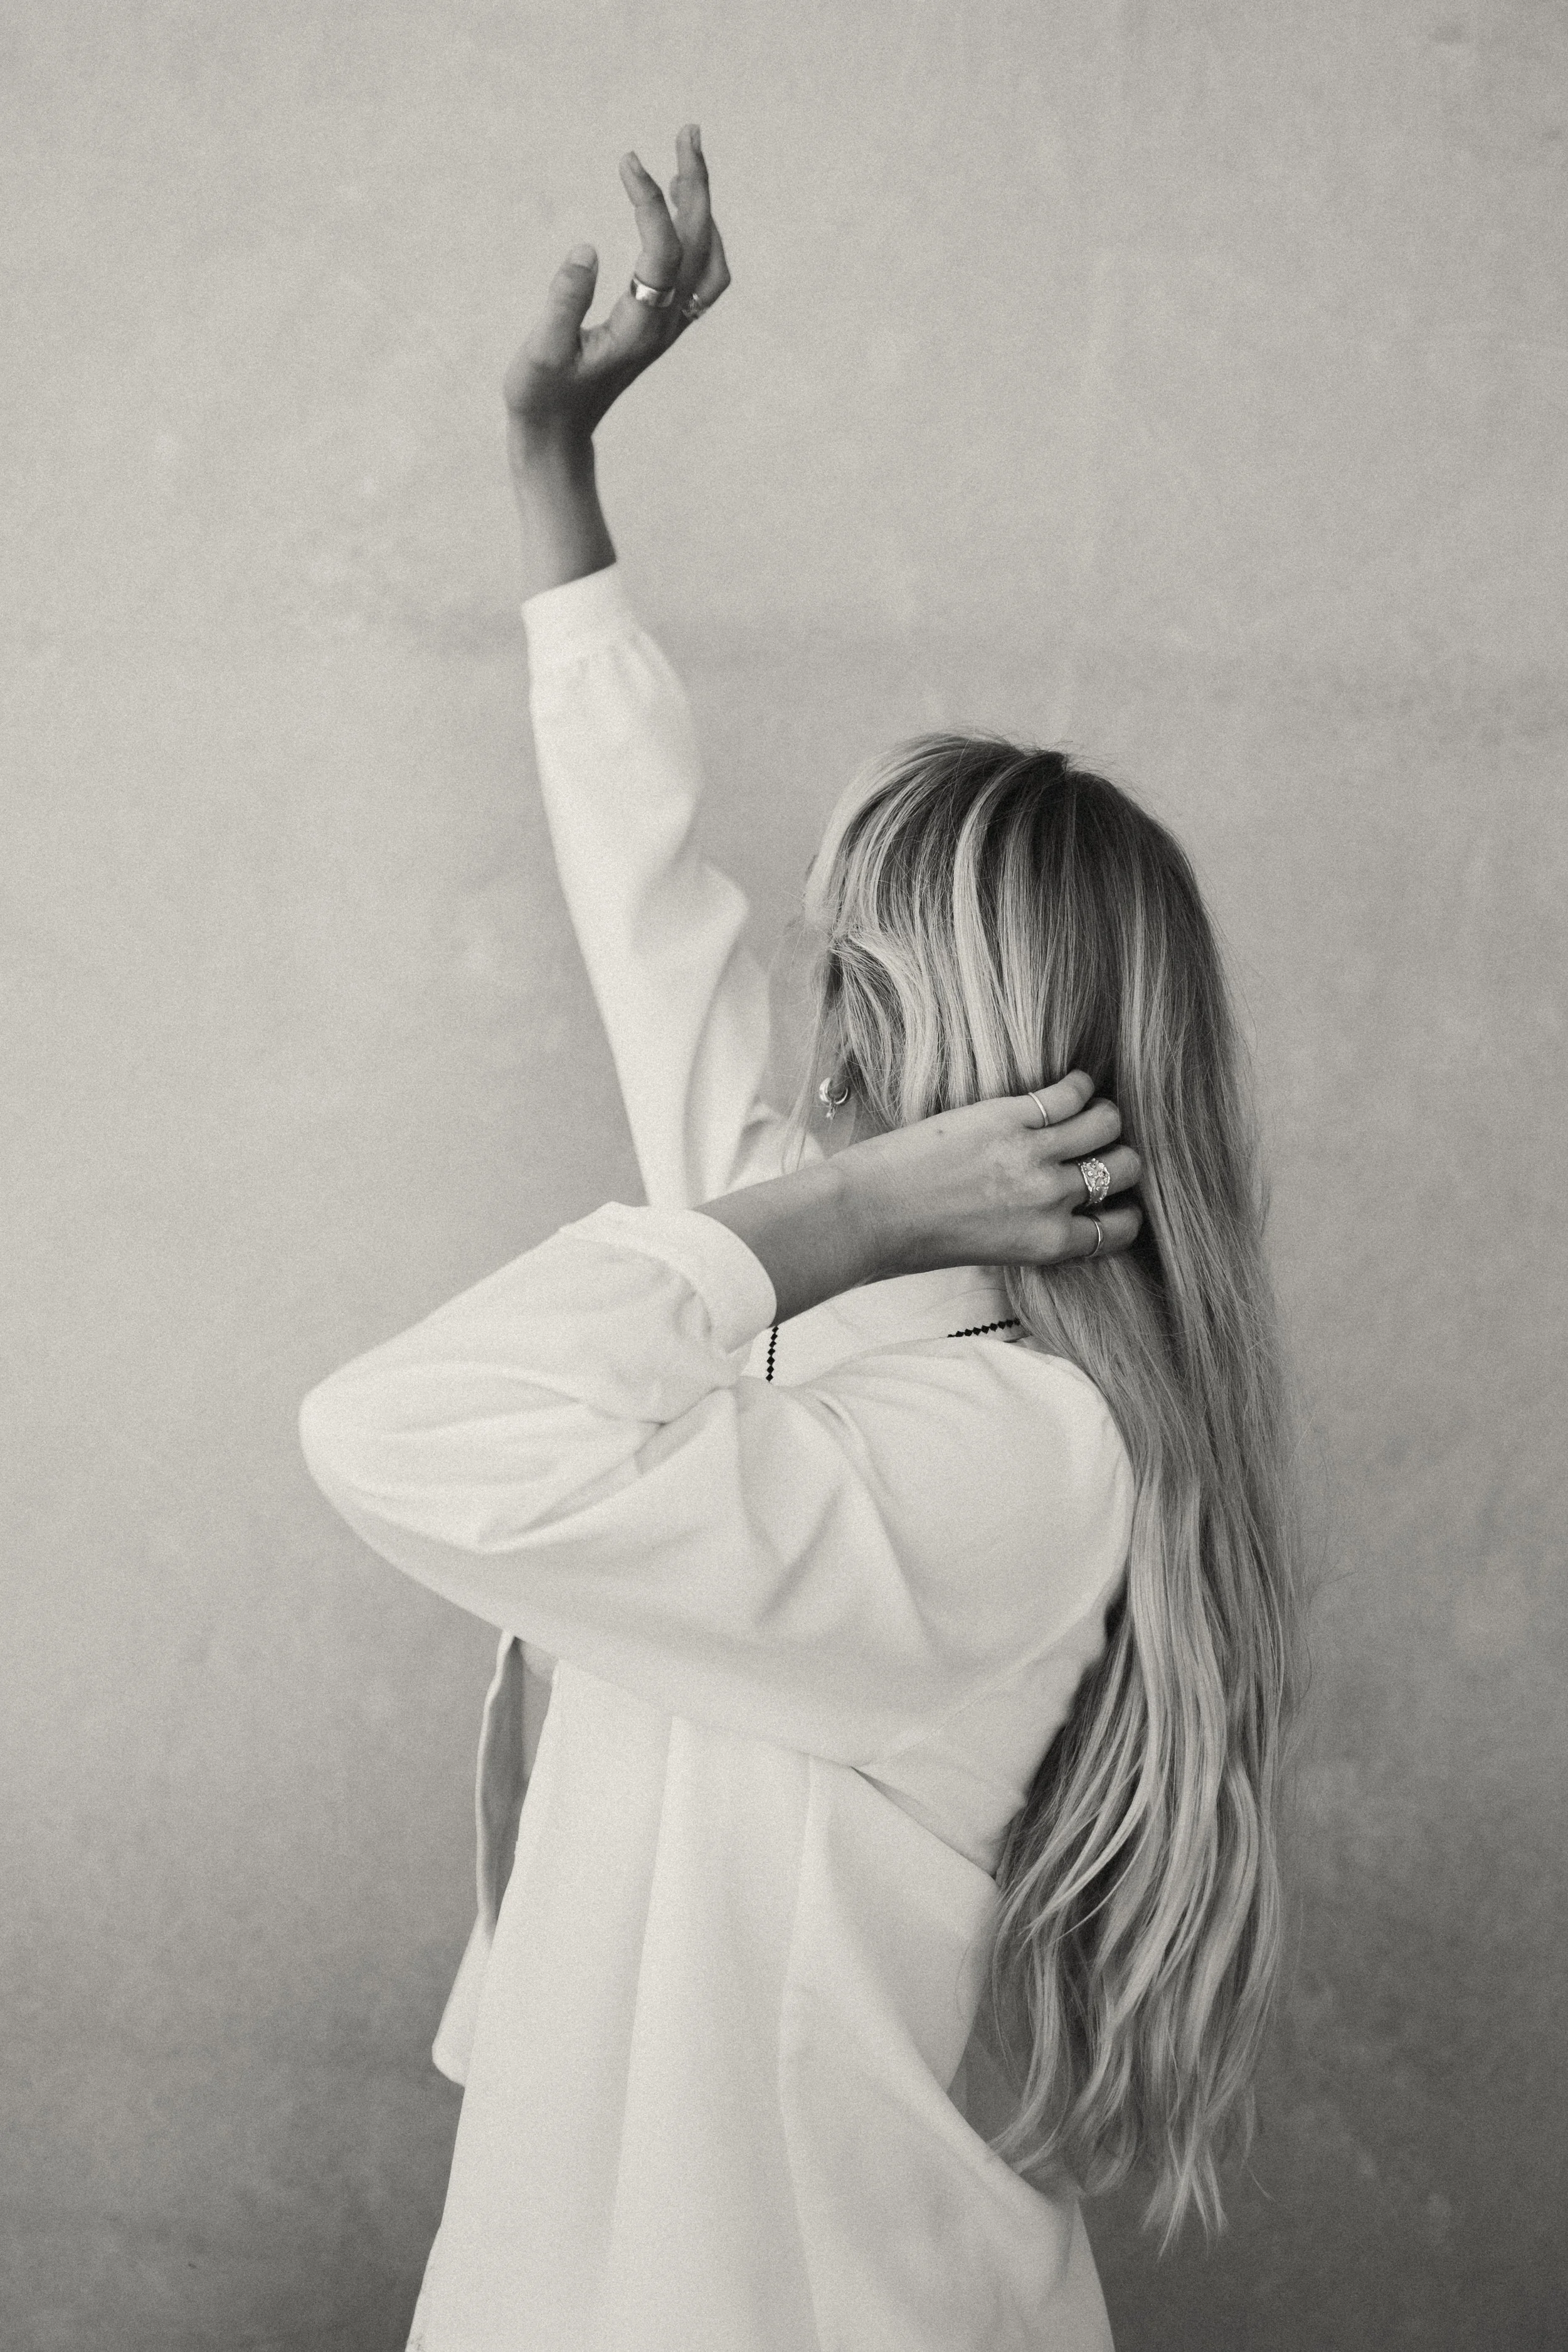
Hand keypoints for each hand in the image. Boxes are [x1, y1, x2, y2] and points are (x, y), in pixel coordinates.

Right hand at [503, 123, 730, 470]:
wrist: (557, 437)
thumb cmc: (542, 396)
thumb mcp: (541, 352)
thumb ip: (562, 302)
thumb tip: (585, 248)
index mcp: (639, 328)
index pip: (662, 251)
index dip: (649, 202)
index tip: (627, 161)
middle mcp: (664, 325)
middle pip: (700, 245)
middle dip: (698, 185)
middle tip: (688, 131)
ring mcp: (667, 326)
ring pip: (707, 259)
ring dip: (702, 208)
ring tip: (686, 160)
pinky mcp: (659, 327)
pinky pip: (698, 275)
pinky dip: (697, 234)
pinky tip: (679, 207)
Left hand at [697, 1073, 1140, 1326]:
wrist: (868, 1213)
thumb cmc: (917, 1241)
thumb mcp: (993, 1252)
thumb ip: (1034, 1231)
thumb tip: (1059, 1208)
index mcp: (1049, 1243)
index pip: (1120, 1227)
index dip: (1123, 1209)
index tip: (1111, 1197)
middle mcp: (1052, 1200)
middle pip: (1125, 1169)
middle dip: (1120, 1157)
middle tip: (1098, 1147)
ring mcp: (1033, 1155)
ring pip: (1107, 1123)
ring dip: (1104, 1115)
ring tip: (1086, 1110)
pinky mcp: (1008, 1116)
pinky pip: (1068, 1092)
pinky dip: (1077, 1084)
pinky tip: (1069, 1083)